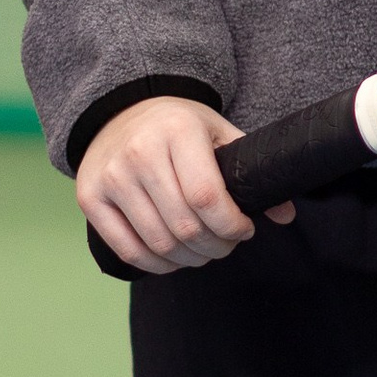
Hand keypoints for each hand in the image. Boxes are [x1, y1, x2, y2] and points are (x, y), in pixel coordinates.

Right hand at [75, 97, 293, 274]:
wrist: (121, 112)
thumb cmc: (178, 126)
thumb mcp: (219, 133)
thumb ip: (251, 170)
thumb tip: (285, 215)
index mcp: (177, 131)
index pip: (208, 198)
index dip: (232, 226)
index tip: (244, 230)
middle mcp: (139, 152)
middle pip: (185, 227)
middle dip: (215, 247)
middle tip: (225, 244)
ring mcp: (111, 177)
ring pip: (159, 244)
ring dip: (190, 259)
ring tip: (203, 250)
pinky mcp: (90, 198)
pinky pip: (128, 250)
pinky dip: (157, 265)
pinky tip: (175, 257)